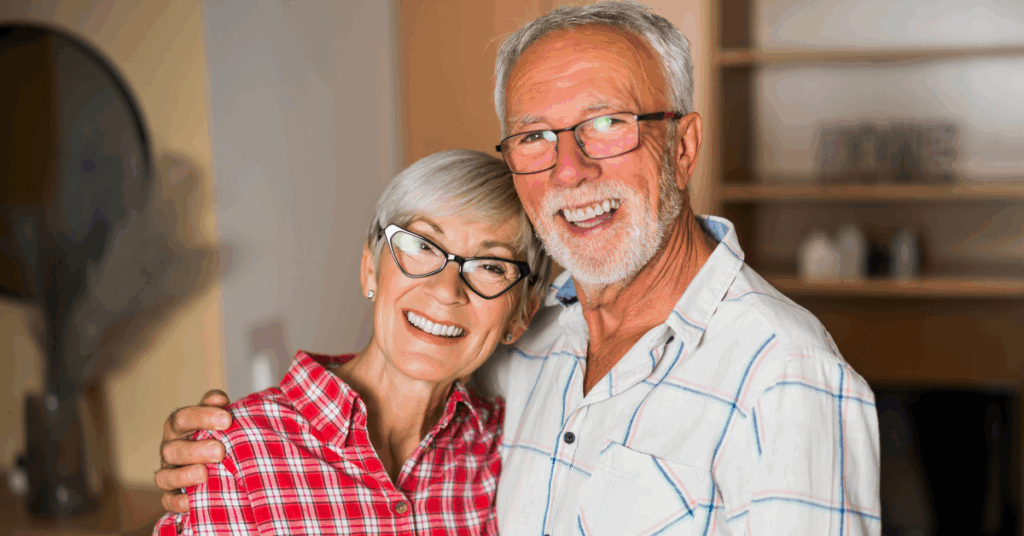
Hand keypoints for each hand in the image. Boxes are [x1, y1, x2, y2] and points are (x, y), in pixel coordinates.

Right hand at [155, 390, 231, 512]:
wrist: (223, 463)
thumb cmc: (221, 435)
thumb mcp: (221, 419)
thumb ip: (219, 408)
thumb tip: (219, 399)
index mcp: (179, 427)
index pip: (183, 418)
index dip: (203, 417)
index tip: (227, 419)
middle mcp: (170, 449)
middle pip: (173, 449)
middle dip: (195, 450)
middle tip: (219, 451)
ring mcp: (169, 473)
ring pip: (165, 476)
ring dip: (183, 476)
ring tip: (204, 474)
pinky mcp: (171, 496)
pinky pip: (168, 501)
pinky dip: (178, 502)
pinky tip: (192, 501)